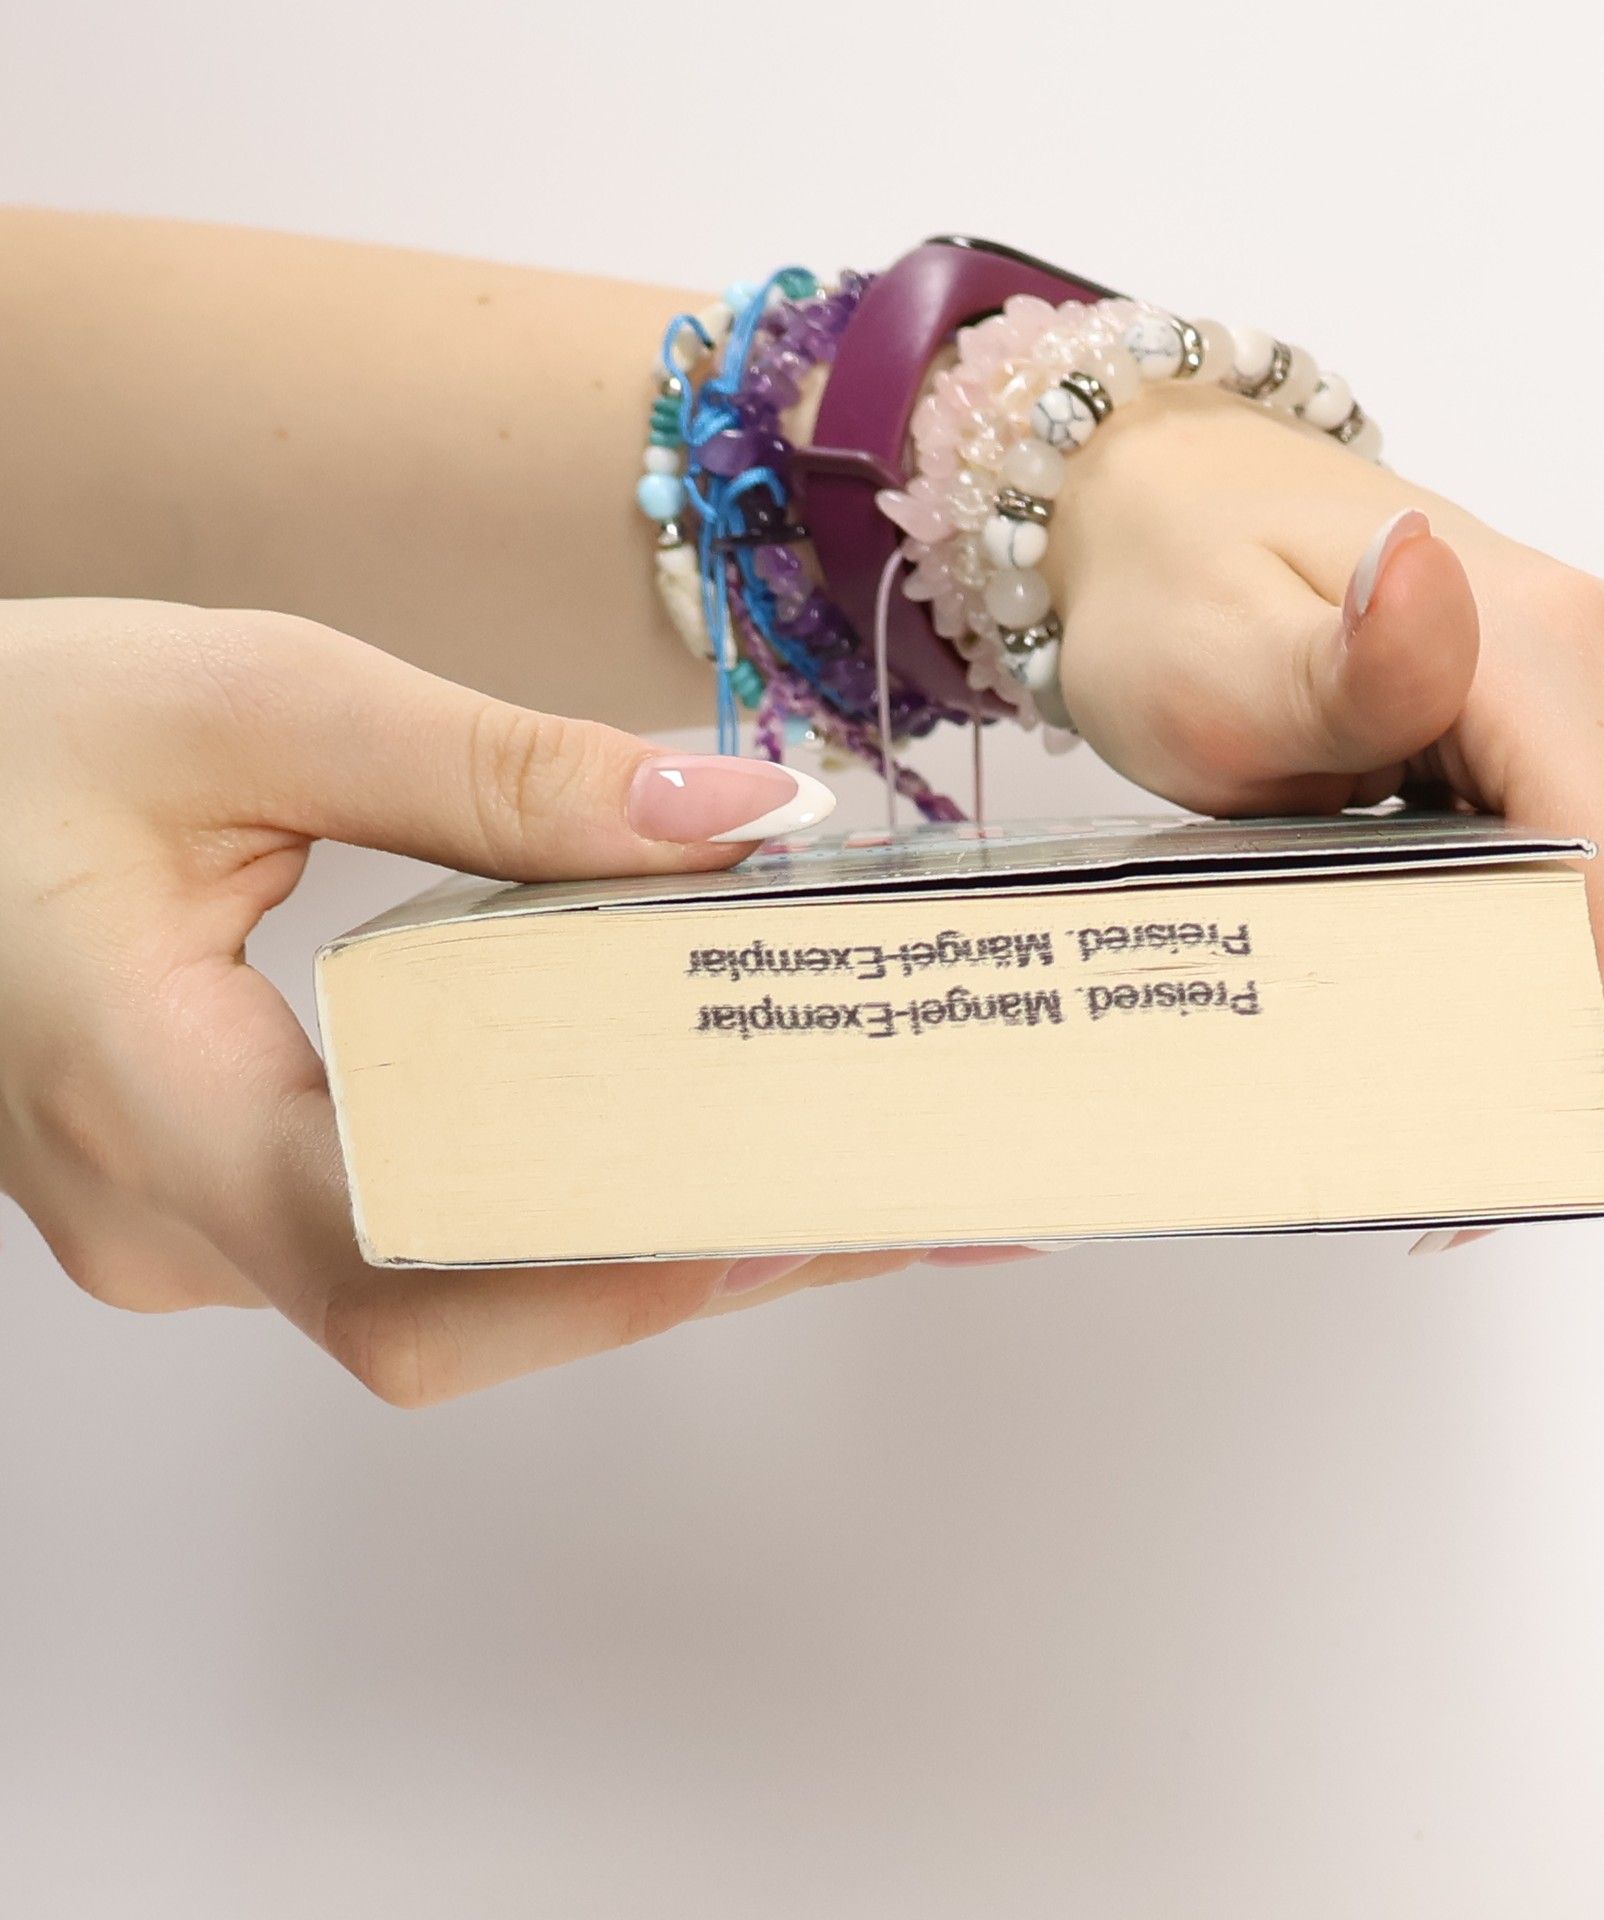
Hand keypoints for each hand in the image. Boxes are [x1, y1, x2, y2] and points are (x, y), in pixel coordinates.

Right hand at [0, 597, 910, 1404]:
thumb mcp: (247, 702)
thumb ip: (497, 773)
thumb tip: (742, 818)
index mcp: (141, 1107)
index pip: (400, 1269)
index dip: (609, 1268)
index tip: (796, 1213)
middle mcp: (168, 1221)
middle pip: (455, 1312)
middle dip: (681, 1268)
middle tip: (882, 1196)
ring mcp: (195, 1228)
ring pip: (448, 1296)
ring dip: (644, 1246)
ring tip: (832, 1172)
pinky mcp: (232, 1195)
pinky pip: (423, 1240)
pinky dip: (569, 1207)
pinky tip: (691, 1142)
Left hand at [1053, 389, 1603, 1138]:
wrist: (1180, 509)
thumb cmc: (1176, 590)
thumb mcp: (1214, 656)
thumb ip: (1337, 667)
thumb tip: (1419, 580)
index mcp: (1551, 649)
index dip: (1582, 1066)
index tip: (1485, 1165)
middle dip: (1588, 1084)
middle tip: (1460, 1178)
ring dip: (1595, 1050)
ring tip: (1470, 1130)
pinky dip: (1582, 992)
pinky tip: (1489, 1046)